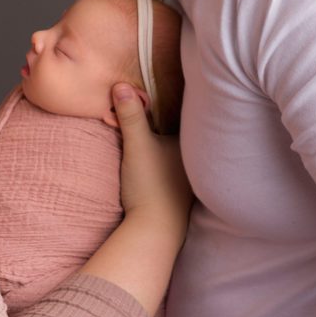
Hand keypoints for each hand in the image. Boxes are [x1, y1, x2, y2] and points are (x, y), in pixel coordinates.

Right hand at [112, 83, 191, 248]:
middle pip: (181, 134)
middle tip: (151, 105)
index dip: (174, 102)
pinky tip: (153, 161)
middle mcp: (195, 161)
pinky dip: (163, 161)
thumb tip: (120, 84)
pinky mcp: (178, 195)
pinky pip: (171, 168)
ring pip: (176, 153)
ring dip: (165, 144)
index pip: (187, 115)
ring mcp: (188, 180)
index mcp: (191, 144)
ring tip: (151, 129)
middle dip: (167, 122)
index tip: (161, 88)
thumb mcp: (138, 144)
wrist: (154, 232)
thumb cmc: (151, 185)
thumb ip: (131, 115)